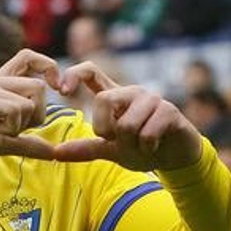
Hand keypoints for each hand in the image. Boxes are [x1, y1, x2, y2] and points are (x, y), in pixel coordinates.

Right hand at [0, 49, 62, 165]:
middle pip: (39, 87)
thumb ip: (26, 144)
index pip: (31, 58)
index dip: (50, 68)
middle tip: (14, 131)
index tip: (58, 91)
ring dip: (19, 126)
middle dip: (37, 115)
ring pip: (28, 103)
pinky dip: (9, 128)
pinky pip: (14, 111)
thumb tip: (53, 152)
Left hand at [51, 63, 203, 170]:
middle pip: (104, 100)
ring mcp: (152, 99)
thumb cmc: (142, 148)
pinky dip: (147, 148)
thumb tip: (55, 153)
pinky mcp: (169, 111)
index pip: (90, 71)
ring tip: (141, 144)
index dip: (74, 74)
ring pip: (127, 124)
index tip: (63, 91)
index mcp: (114, 96)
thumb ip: (85, 148)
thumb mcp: (110, 150)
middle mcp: (131, 92)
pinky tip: (155, 146)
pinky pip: (147, 133)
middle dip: (106, 130)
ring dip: (131, 145)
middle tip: (117, 140)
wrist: (175, 158)